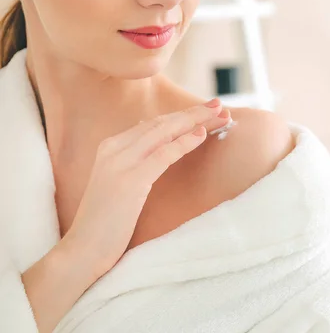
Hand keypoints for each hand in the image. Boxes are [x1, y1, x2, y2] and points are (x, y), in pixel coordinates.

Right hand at [62, 98, 230, 275]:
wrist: (83, 249)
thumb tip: (162, 143)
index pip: (153, 123)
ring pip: (165, 132)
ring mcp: (120, 162)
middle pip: (162, 123)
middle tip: (220, 105)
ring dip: (195, 121)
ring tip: (220, 114)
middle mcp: (114, 148)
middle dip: (193, 113)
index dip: (182, 116)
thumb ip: (136, 161)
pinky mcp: (130, 180)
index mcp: (111, 146)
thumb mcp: (120, 183)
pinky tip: (202, 134)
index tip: (207, 111)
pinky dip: (185, 142)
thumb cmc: (107, 221)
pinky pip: (163, 154)